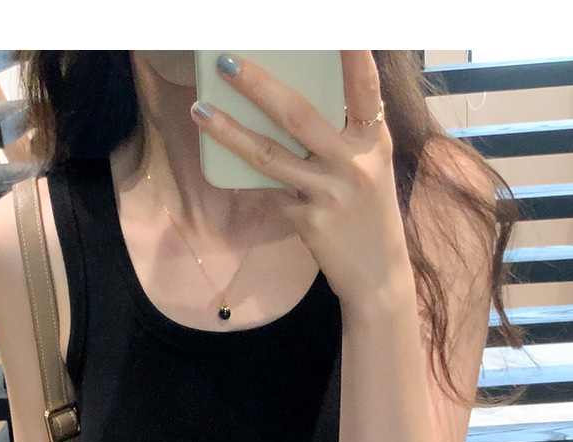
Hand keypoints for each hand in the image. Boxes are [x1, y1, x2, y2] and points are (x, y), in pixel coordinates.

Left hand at [190, 51, 413, 307]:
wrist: (378, 276)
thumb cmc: (369, 214)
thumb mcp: (371, 168)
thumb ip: (345, 135)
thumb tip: (295, 101)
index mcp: (375, 141)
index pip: (365, 88)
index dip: (353, 56)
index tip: (339, 29)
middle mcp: (355, 163)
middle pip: (300, 116)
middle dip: (260, 85)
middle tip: (227, 62)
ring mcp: (330, 193)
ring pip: (271, 156)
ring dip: (230, 131)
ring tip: (200, 110)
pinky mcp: (310, 221)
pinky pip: (267, 193)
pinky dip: (242, 180)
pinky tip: (216, 167)